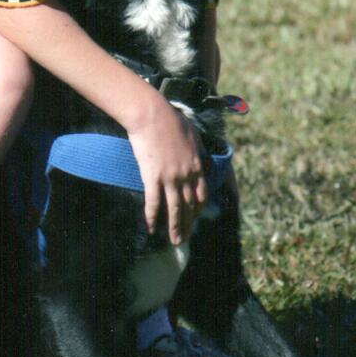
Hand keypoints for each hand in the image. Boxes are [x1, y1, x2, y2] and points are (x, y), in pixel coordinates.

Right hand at [127, 96, 207, 244]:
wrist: (152, 115)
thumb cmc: (171, 119)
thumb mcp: (194, 134)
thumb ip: (200, 150)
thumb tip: (205, 161)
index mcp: (197, 165)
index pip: (202, 195)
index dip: (198, 210)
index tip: (194, 219)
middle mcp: (186, 175)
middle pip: (189, 206)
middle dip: (187, 224)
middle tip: (184, 238)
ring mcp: (170, 178)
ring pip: (174, 209)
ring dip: (175, 227)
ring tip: (174, 241)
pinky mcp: (152, 177)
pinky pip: (153, 202)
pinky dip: (152, 217)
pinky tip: (150, 228)